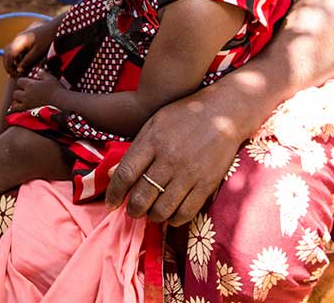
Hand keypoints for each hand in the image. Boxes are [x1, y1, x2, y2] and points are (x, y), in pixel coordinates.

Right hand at [3, 19, 56, 77]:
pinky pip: (15, 49)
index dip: (9, 67)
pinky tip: (21, 65)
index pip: (9, 56)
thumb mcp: (38, 51)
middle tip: (12, 75)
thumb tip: (18, 70)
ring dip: (10, 61)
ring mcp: (20, 38)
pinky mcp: (23, 39)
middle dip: (7, 65)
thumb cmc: (48, 38)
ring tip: (15, 71)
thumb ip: (28, 60)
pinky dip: (15, 58)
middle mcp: (17, 38)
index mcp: (19, 40)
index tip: (14, 75)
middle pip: (6, 53)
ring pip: (9, 51)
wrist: (55, 26)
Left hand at [8, 73, 66, 113]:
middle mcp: (26, 94)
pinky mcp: (30, 109)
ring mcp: (27, 102)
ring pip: (15, 101)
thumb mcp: (49, 77)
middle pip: (15, 93)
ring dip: (17, 100)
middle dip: (19, 91)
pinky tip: (24, 105)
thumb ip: (41, 73)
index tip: (28, 82)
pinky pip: (18, 109)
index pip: (19, 81)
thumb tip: (38, 71)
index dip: (23, 81)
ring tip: (23, 98)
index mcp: (30, 85)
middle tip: (25, 91)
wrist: (59, 100)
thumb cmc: (55, 88)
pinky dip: (18, 107)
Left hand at [105, 91, 246, 224]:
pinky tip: (171, 214)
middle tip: (133, 211)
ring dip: (152, 217)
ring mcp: (189, 173)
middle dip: (133, 210)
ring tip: (151, 212)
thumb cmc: (184, 117)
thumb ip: (134, 151)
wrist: (223, 113)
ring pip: (162, 210)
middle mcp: (169, 159)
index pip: (125, 174)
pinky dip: (174, 220)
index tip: (111, 203)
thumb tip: (110, 174)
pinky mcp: (206, 184)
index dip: (114, 193)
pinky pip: (185, 213)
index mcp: (152, 141)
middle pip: (141, 197)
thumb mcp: (154, 124)